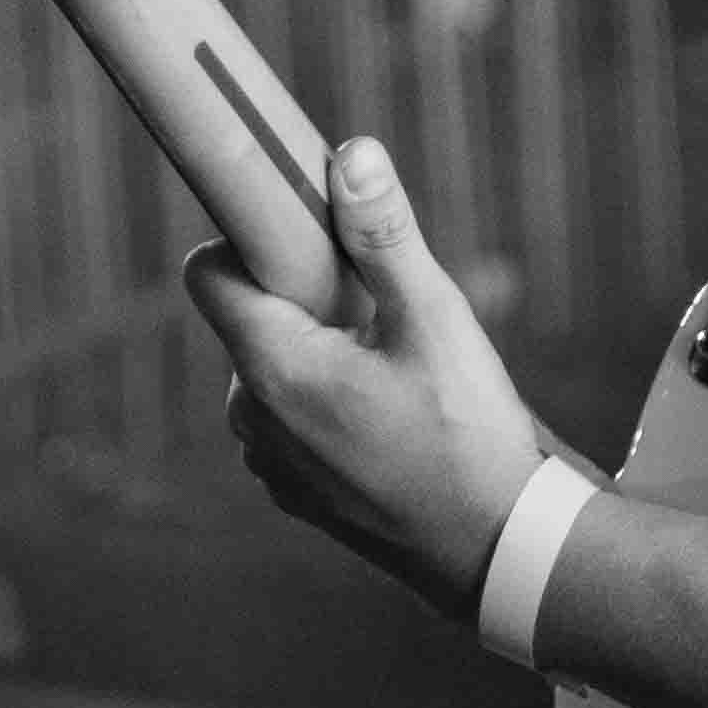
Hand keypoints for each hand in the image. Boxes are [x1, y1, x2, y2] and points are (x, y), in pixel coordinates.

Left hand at [175, 139, 556, 621]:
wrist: (498, 553)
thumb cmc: (469, 436)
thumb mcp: (434, 319)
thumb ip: (382, 234)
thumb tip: (350, 154)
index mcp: (271, 368)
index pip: (208, 274)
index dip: (252, 240)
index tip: (310, 234)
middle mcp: (251, 419)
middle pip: (250, 320)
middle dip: (303, 300)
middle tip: (381, 311)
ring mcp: (270, 464)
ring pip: (274, 372)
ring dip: (320, 355)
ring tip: (398, 373)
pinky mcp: (296, 495)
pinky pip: (293, 423)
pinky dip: (329, 405)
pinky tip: (394, 419)